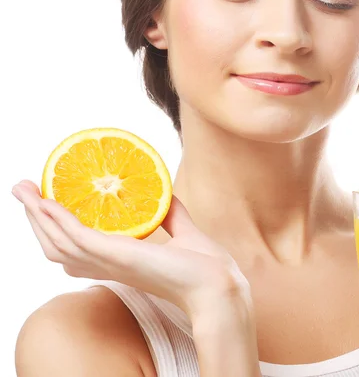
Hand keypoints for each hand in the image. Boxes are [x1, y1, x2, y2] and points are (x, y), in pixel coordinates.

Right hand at [11, 180, 250, 318]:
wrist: (219, 285)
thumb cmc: (205, 267)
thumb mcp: (183, 232)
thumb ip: (171, 214)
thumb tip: (163, 191)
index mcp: (120, 263)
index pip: (77, 249)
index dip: (57, 229)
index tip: (46, 204)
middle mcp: (109, 266)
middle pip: (57, 246)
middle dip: (36, 219)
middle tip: (23, 190)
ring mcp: (111, 262)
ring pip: (57, 242)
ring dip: (37, 216)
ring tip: (23, 190)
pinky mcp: (117, 256)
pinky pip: (76, 237)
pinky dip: (57, 219)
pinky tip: (46, 201)